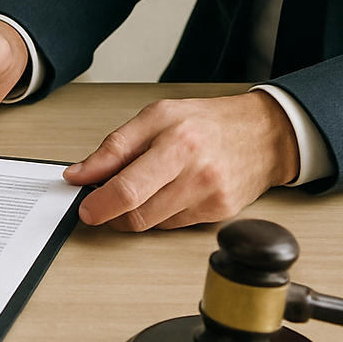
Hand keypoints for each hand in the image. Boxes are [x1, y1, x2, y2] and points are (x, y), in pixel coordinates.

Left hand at [63, 91, 299, 230]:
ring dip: (133, 213)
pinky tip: (163, 193)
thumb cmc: (206, 121)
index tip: (84, 208)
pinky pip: (173, 225)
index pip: (129, 188)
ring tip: (137, 188)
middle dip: (111, 213)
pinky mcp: (219, 215)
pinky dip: (158, 214)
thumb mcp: (154, 116)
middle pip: (138, 214)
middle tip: (101, 201)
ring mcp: (211, 199)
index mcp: (177, 144)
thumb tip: (80, 173)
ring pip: (152, 224)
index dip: (100, 204)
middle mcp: (197, 175)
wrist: (262, 135)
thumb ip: (114, 147)